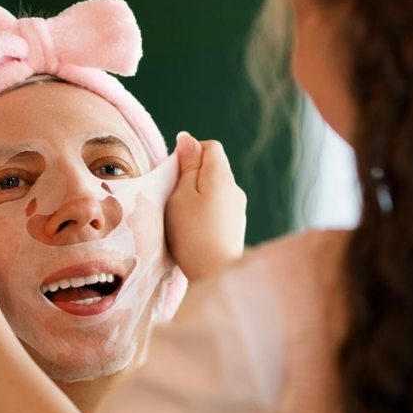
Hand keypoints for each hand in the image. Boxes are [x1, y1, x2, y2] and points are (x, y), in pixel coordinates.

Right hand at [165, 133, 246, 280]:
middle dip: (192, 177)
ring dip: (199, 196)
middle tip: (175, 198)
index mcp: (222, 176)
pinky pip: (218, 208)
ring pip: (215, 190)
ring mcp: (238, 209)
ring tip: (184, 218)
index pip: (210, 146)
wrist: (215, 274)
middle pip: (213, 168)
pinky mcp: (236, 227)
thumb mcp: (181, 195)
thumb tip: (188, 138)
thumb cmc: (192, 234)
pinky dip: (206, 212)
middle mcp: (235, 189)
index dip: (189, 154)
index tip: (175, 174)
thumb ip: (187, 165)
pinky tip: (196, 230)